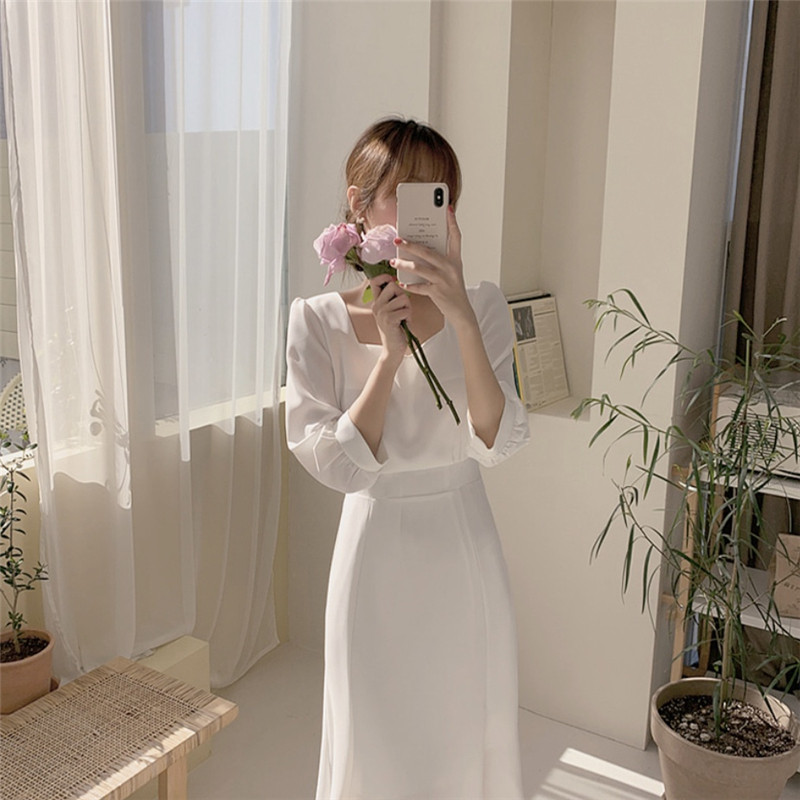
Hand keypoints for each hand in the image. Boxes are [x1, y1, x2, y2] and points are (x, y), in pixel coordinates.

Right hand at [370, 275, 409, 360]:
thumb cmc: (396, 329)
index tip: (392, 282)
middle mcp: (376, 306)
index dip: (385, 277)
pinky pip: (405, 309)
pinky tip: (404, 323)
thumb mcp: (392, 311)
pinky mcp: (389, 319)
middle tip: (402, 307)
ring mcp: (381, 312)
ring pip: (402, 297)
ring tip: (404, 317)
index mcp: (376, 302)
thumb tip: (398, 282)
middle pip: (393, 285)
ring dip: (407, 307)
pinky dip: (408, 316)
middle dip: (403, 294)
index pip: (374, 281)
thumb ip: (392, 298)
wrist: (393, 349)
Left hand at [392, 207, 475, 328]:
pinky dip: (409, 285)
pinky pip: (420, 287)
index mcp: (456, 259)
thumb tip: (419, 248)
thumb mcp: (450, 272)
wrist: (461, 312)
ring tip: (394, 262)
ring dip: (405, 265)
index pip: (456, 236)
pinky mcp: (438, 292)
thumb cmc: (452, 289)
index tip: (448, 208)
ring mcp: (445, 280)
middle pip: (429, 252)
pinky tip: (401, 283)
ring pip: (420, 268)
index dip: (452, 222)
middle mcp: (451, 267)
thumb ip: (439, 260)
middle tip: (397, 240)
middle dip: (411, 245)